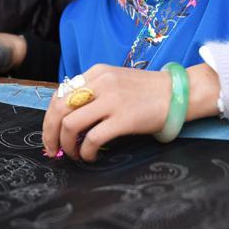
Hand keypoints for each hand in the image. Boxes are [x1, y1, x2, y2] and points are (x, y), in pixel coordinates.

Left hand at [41, 63, 219, 161]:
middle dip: (50, 133)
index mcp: (96, 73)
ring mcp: (112, 100)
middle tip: (53, 150)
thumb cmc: (147, 92)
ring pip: (71, 124)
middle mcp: (100, 83)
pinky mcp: (124, 119)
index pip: (60, 94)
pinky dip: (86, 151)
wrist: (178, 93)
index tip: (51, 134)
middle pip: (59, 109)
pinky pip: (93, 138)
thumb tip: (69, 120)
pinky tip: (91, 156)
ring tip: (74, 154)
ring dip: (67, 144)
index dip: (50, 118)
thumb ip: (93, 93)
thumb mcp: (116, 82)